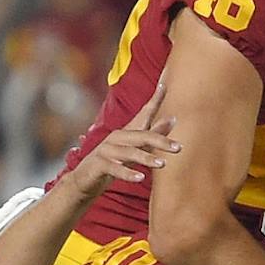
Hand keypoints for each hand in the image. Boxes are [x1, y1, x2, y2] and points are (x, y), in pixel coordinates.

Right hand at [64, 81, 178, 198]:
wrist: (85, 178)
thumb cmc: (114, 162)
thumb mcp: (135, 148)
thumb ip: (153, 135)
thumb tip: (173, 119)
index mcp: (127, 132)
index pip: (143, 113)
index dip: (154, 100)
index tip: (163, 86)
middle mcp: (117, 137)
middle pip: (141, 135)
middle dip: (160, 140)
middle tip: (179, 148)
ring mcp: (106, 150)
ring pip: (129, 152)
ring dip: (146, 158)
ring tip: (163, 164)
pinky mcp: (100, 164)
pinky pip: (115, 168)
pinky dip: (128, 173)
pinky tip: (141, 178)